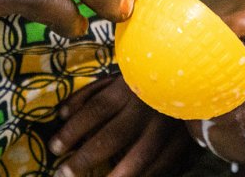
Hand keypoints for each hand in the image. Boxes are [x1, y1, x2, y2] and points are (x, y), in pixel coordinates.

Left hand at [49, 74, 196, 176]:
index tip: (54, 149)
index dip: (72, 131)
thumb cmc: (143, 80)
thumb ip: (87, 96)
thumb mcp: (113, 80)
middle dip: (85, 159)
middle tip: (64, 174)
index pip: (95, 111)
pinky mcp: (185, 142)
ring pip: (140, 159)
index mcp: (128, 88)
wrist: (190, 77)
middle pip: (113, 137)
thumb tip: (61, 115)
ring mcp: (169, 127)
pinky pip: (164, 167)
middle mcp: (147, 108)